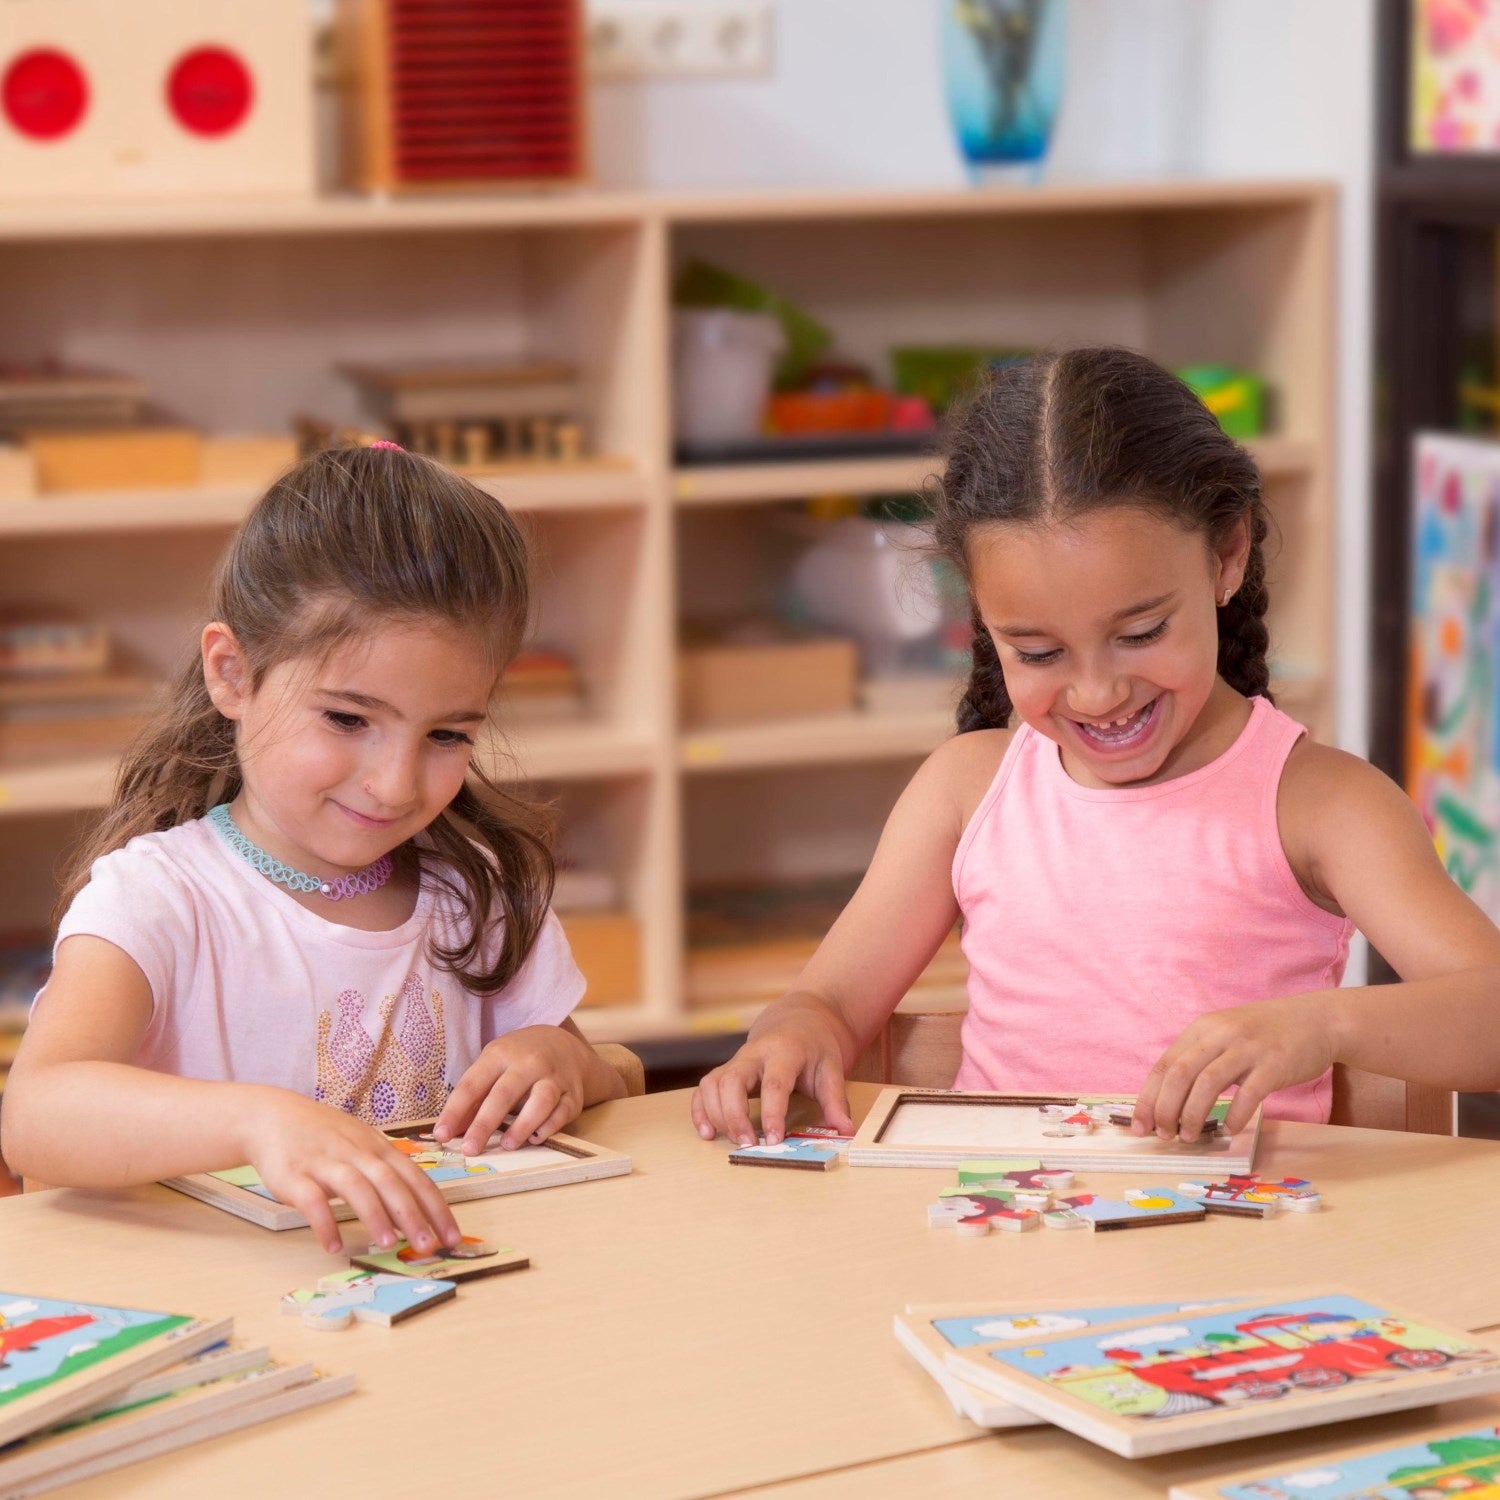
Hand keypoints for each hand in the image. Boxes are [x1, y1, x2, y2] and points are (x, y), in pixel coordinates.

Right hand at [244, 1088, 461, 1256]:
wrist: (274, 1117)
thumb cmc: (326, 1137)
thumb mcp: (362, 1147)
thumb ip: (386, 1176)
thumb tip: (413, 1215)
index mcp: (378, 1148)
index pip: (415, 1178)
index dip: (436, 1207)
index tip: (452, 1235)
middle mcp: (356, 1153)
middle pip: (391, 1182)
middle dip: (414, 1215)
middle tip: (430, 1245)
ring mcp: (325, 1162)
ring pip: (356, 1187)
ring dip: (375, 1216)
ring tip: (389, 1244)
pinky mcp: (295, 1175)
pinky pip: (312, 1200)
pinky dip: (324, 1223)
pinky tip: (333, 1246)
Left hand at [433, 1025, 593, 1153]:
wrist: (563, 1045)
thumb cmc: (519, 1059)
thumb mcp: (493, 1065)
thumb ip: (474, 1097)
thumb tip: (450, 1131)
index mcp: (501, 1054)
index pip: (473, 1084)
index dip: (455, 1111)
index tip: (441, 1135)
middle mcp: (529, 1062)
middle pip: (505, 1093)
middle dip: (485, 1124)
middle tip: (470, 1149)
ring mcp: (555, 1077)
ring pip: (541, 1100)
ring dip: (523, 1125)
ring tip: (507, 1145)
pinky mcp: (573, 1094)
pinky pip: (563, 1112)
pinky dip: (550, 1127)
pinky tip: (536, 1138)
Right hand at [691, 1012, 853, 1148]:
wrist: (799, 1019)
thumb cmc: (815, 1046)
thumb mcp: (832, 1067)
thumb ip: (836, 1099)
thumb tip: (845, 1130)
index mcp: (784, 1051)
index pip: (774, 1084)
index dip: (772, 1113)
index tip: (774, 1139)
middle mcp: (754, 1053)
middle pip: (733, 1081)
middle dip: (735, 1115)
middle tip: (747, 1143)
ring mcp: (737, 1060)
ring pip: (713, 1083)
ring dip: (716, 1114)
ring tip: (731, 1140)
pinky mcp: (726, 1069)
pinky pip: (704, 1087)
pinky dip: (701, 1109)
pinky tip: (708, 1132)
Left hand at [1132, 994, 1337, 1140]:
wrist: (1317, 1019)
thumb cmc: (1266, 1034)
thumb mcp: (1225, 1035)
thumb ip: (1201, 1059)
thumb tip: (1170, 1101)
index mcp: (1203, 1028)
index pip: (1165, 1065)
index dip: (1148, 1097)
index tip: (1139, 1125)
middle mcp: (1220, 1034)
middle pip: (1180, 1074)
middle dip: (1165, 1109)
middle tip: (1163, 1134)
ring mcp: (1248, 1047)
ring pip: (1208, 1083)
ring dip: (1193, 1115)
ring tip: (1189, 1137)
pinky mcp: (1275, 1063)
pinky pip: (1249, 1092)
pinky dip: (1235, 1114)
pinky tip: (1230, 1130)